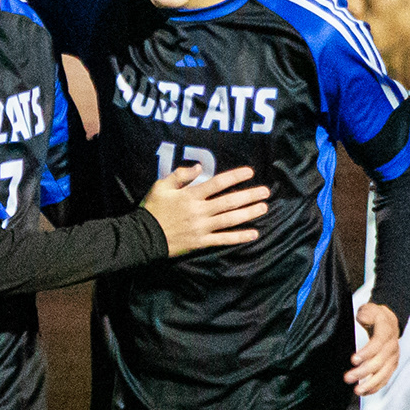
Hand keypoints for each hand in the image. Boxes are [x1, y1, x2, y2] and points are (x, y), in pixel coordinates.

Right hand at [142, 161, 269, 256]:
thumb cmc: (152, 209)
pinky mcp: (201, 242)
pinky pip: (223, 239)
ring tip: (264, 207)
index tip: (250, 172)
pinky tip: (253, 234)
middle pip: (229, 202)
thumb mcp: (161, 186)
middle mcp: (200, 211)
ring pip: (230, 220)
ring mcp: (202, 227)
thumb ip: (180, 175)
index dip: (235, 177)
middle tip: (266, 192)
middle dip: (249, 196)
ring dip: (249, 213)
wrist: (143, 237)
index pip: (218, 183)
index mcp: (191, 196)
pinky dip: (239, 237)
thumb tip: (199, 167)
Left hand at [346, 301, 401, 393]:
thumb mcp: (369, 310)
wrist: (389, 321)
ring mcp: (393, 357)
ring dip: (370, 383)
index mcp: (386, 331)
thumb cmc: (375, 316)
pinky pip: (385, 378)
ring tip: (357, 390)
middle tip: (348, 377)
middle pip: (379, 362)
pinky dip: (375, 387)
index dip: (366, 353)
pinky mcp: (391, 365)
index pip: (378, 343)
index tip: (354, 360)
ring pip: (384, 373)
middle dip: (363, 371)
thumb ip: (366, 315)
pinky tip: (365, 392)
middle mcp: (392, 346)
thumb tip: (363, 319)